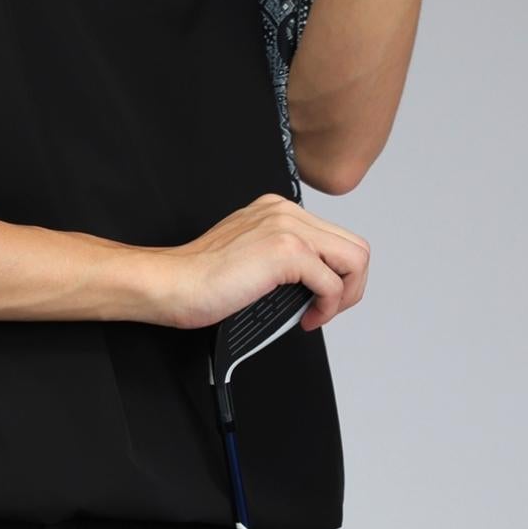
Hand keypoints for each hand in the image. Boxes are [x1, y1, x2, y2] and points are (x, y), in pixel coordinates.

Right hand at [145, 193, 369, 332]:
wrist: (173, 284)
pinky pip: (333, 283)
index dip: (336, 273)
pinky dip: (328, 307)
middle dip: (351, 284)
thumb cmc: (199, 280)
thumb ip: (281, 260)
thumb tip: (310, 289)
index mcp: (277, 210)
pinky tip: (307, 318)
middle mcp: (285, 212)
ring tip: (320, 313)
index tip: (317, 296)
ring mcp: (288, 229)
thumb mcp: (249, 258)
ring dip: (346, 295)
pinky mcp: (287, 252)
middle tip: (327, 308)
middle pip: (353, 245)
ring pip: (354, 259)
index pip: (333, 237)